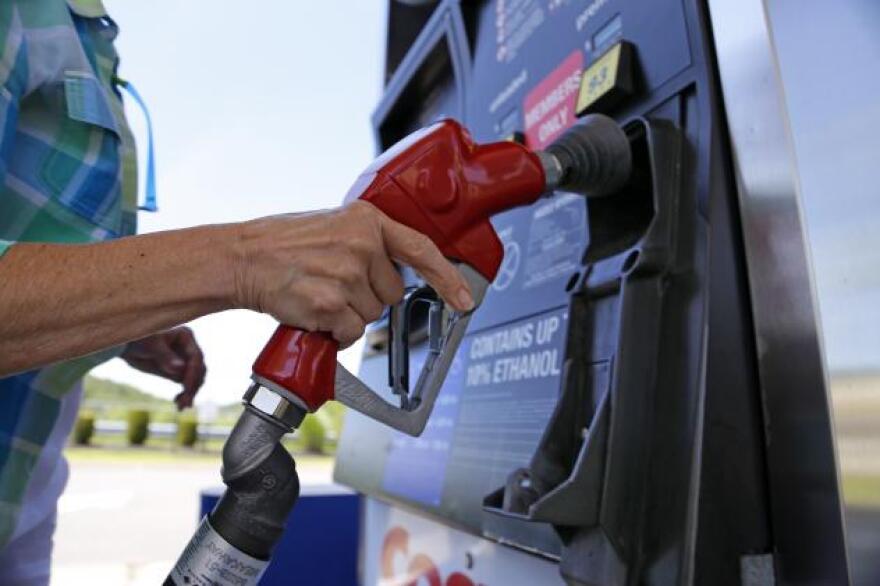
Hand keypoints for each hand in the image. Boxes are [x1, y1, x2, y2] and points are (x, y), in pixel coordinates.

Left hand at [121, 327, 205, 409]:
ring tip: (181, 406)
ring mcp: (185, 361)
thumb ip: (165, 356)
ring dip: (190, 393)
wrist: (126, 346)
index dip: (193, 373)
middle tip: (186, 402)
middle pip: (199, 370)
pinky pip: (187, 385)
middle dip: (193, 386)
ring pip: (195, 379)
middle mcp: (189, 348)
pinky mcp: (178, 372)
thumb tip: (180, 369)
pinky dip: (185, 394)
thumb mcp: (151, 346)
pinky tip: (178, 404)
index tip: (186, 388)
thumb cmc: (139, 340)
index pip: (196, 357)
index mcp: (186, 337)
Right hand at [232, 201, 473, 346]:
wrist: (243, 257)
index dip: (448, 278)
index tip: (465, 299)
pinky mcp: (330, 303)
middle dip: (368, 296)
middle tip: (335, 283)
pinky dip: (335, 332)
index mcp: (366, 220)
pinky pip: (350, 333)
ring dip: (348, 314)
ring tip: (319, 292)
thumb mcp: (334, 225)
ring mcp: (347, 274)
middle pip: (392, 293)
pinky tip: (314, 312)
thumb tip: (397, 269)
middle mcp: (361, 244)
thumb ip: (368, 241)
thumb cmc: (283, 243)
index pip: (421, 250)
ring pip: (371, 315)